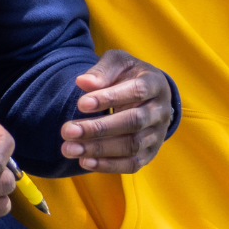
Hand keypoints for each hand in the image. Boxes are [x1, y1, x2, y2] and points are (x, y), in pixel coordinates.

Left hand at [60, 50, 174, 172]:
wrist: (148, 93)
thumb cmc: (128, 75)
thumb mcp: (118, 63)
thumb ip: (102, 70)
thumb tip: (83, 82)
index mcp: (155, 83)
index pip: (136, 91)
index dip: (110, 98)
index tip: (81, 104)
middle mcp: (161, 110)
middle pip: (134, 122)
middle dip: (99, 128)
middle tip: (67, 130)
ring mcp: (158, 134)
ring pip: (132, 146)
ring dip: (99, 149)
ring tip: (69, 148)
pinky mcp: (150, 153)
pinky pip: (132, 164)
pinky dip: (108, 165)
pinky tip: (84, 161)